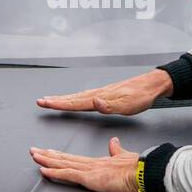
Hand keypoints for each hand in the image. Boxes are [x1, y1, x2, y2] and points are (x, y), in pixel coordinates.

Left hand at [30, 137, 139, 191]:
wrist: (142, 172)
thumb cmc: (136, 168)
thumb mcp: (124, 157)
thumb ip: (117, 150)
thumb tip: (114, 142)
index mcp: (98, 162)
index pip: (74, 158)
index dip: (60, 155)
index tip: (49, 152)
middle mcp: (91, 164)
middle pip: (64, 159)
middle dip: (47, 155)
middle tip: (33, 151)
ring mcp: (89, 170)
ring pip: (63, 164)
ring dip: (46, 161)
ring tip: (34, 156)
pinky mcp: (89, 177)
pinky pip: (68, 174)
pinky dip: (54, 172)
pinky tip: (43, 170)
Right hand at [37, 68, 171, 115]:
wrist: (150, 85)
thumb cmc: (140, 97)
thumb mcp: (127, 105)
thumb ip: (109, 106)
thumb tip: (93, 102)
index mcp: (99, 98)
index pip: (75, 102)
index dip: (58, 104)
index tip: (44, 103)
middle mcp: (97, 94)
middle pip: (72, 98)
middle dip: (55, 101)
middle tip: (40, 101)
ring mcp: (100, 93)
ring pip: (77, 97)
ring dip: (62, 99)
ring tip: (51, 100)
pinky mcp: (105, 94)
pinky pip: (84, 97)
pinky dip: (74, 98)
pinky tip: (73, 99)